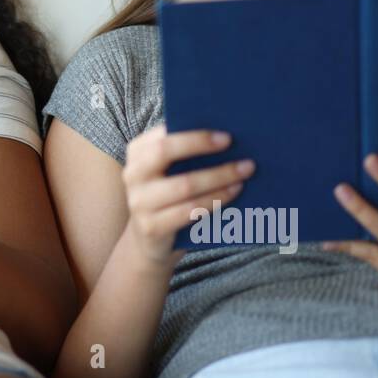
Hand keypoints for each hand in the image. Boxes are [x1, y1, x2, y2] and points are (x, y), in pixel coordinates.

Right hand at [121, 124, 255, 269]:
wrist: (149, 242)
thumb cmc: (169, 197)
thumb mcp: (168, 172)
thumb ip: (185, 153)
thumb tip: (224, 136)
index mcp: (137, 152)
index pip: (162, 135)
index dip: (193, 134)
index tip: (225, 135)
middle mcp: (133, 174)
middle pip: (164, 152)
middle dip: (201, 146)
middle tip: (234, 145)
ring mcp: (139, 202)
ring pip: (184, 184)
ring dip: (218, 176)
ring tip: (244, 172)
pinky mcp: (151, 226)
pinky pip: (189, 210)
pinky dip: (215, 200)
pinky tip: (233, 192)